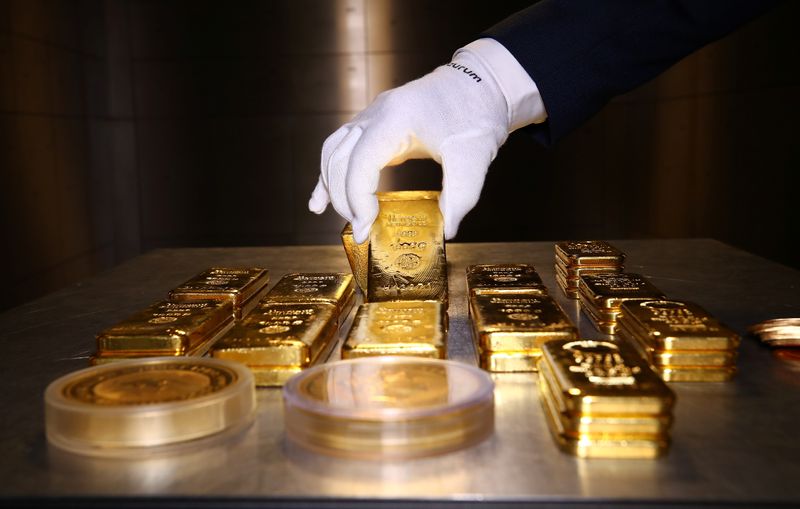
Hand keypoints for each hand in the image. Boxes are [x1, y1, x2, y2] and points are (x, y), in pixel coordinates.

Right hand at [308, 47, 512, 243]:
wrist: (482, 84)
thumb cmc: (476, 114)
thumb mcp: (474, 158)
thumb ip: (461, 196)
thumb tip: (447, 230)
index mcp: (396, 119)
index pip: (360, 163)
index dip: (357, 199)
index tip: (366, 228)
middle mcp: (376, 114)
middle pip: (340, 160)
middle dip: (345, 200)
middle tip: (362, 231)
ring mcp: (371, 115)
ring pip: (334, 152)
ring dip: (333, 187)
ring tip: (346, 219)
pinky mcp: (374, 123)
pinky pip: (340, 147)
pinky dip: (329, 175)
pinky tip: (319, 202)